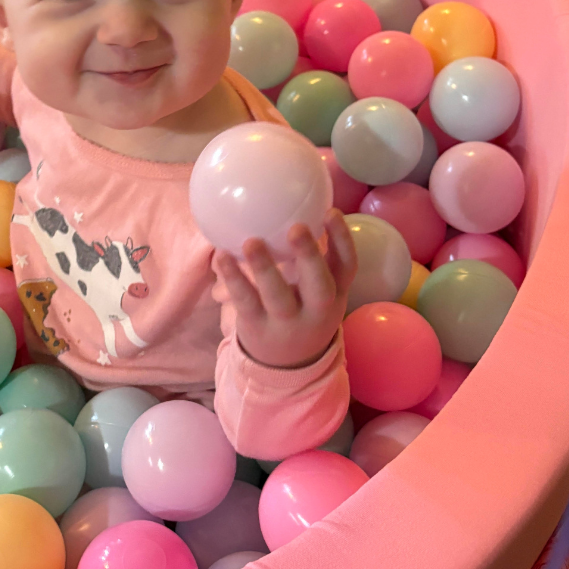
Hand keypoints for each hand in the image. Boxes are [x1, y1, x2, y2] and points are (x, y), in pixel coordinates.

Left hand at [215, 209, 356, 369]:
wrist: (288, 367)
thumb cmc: (303, 309)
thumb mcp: (318, 290)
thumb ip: (312, 254)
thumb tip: (294, 201)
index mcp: (336, 294)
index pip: (347, 267)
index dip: (342, 240)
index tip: (331, 211)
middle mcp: (317, 311)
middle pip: (319, 286)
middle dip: (309, 257)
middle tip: (296, 228)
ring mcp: (287, 323)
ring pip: (278, 297)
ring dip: (264, 268)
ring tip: (251, 241)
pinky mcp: (258, 328)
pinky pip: (245, 302)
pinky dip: (233, 278)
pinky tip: (222, 255)